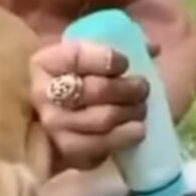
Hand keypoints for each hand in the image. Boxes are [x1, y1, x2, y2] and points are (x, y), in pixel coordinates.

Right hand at [29, 40, 152, 171]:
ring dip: (130, 112)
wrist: (68, 120)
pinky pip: (100, 145)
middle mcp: (43, 93)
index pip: (75, 56)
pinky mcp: (67, 149)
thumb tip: (153, 48)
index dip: (105, 58)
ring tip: (141, 108)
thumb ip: (123, 46)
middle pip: (94, 90)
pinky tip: (137, 130)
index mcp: (46, 62)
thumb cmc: (87, 80)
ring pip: (102, 118)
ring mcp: (53, 124)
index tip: (125, 63)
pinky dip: (124, 136)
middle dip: (127, 89)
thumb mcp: (97, 57)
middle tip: (142, 88)